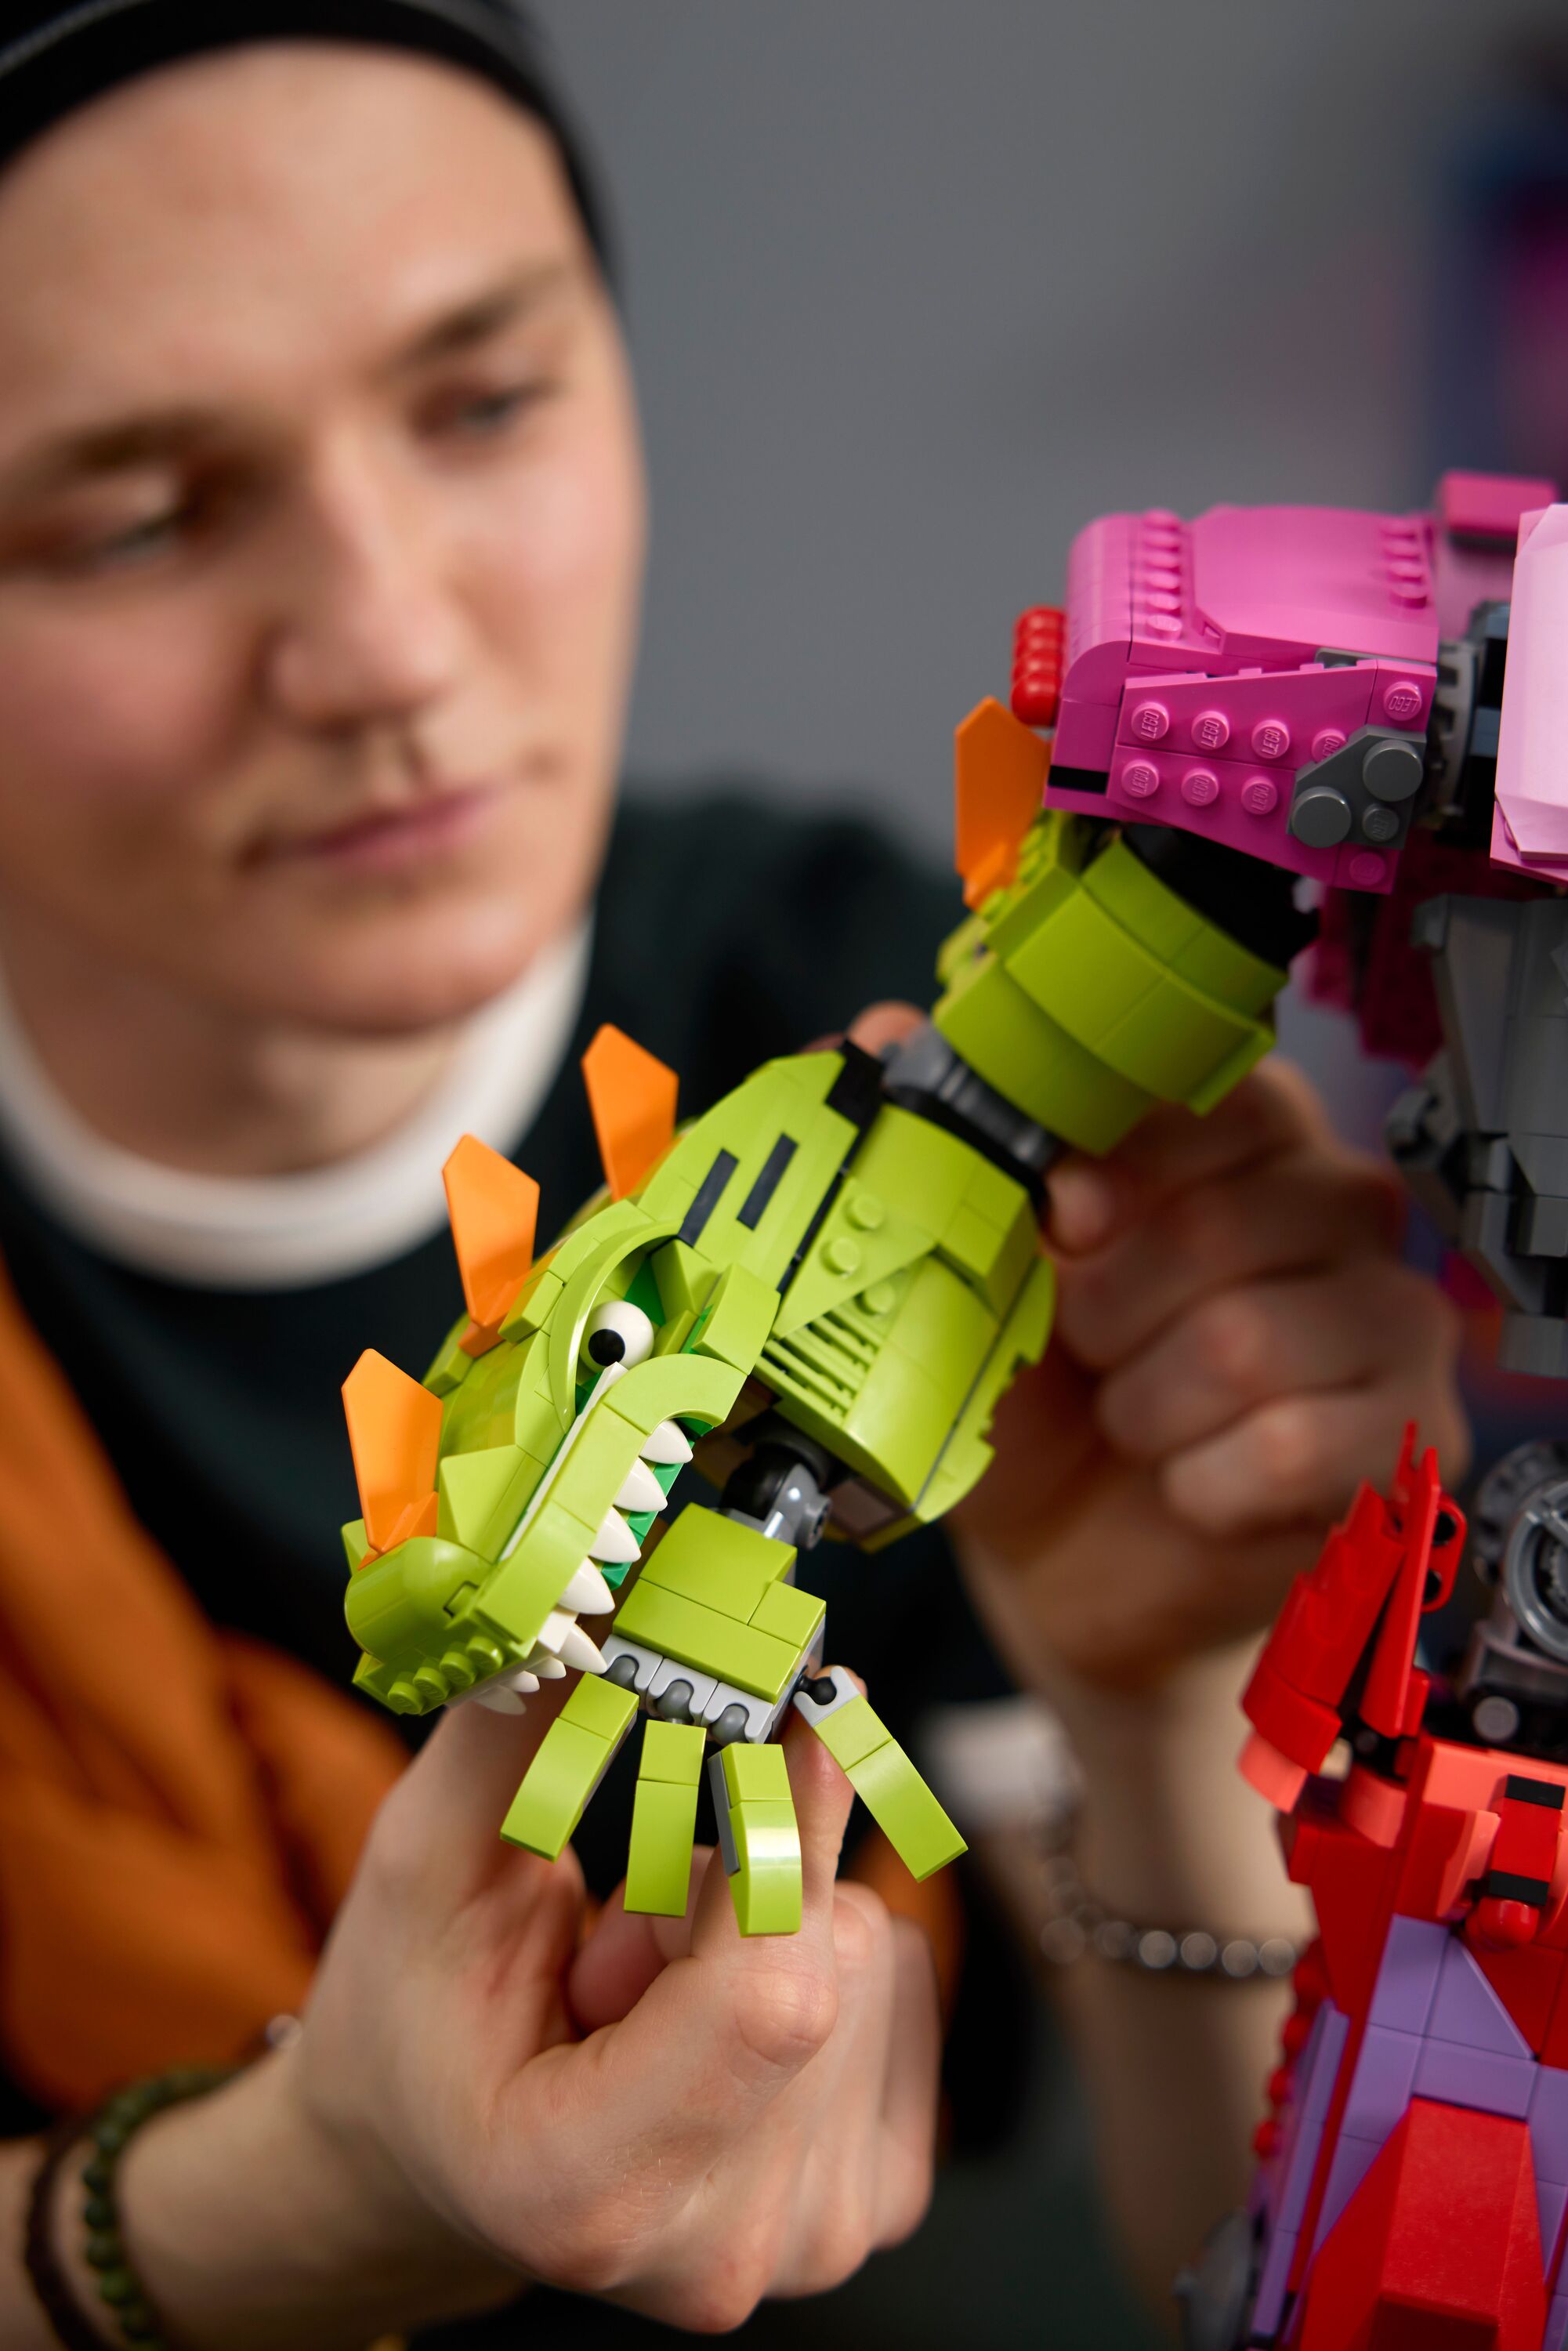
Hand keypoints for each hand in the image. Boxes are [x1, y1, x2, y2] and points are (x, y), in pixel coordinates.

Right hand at [287, 1687, 938, 2333]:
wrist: (434, 2160)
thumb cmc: (413, 2023)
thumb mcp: (424, 1869)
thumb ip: (522, 1736)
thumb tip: (606, 1594)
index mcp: (587, 2187)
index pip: (775, 1992)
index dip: (798, 1823)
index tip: (804, 1691)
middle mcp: (719, 2247)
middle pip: (831, 1960)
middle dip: (739, 1877)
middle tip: (620, 1921)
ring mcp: (813, 2241)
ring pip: (875, 1960)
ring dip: (769, 1921)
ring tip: (648, 1988)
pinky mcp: (876, 2203)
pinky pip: (903, 1992)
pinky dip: (815, 1959)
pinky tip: (712, 2013)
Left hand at [850, 1009, 1467, 1690]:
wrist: (1075, 1563)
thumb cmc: (1040, 1396)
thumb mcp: (971, 1269)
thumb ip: (935, 1141)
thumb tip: (880, 1031)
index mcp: (1243, 1131)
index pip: (1215, 1095)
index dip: (1121, 1164)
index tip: (1062, 1217)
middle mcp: (1338, 1203)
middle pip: (1216, 1227)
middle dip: (1106, 1313)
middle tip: (1089, 1352)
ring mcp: (1392, 1316)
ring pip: (1245, 1343)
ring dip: (1144, 1407)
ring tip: (1133, 1419)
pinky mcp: (1411, 1434)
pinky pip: (1291, 1445)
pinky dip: (1200, 1484)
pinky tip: (1188, 1484)